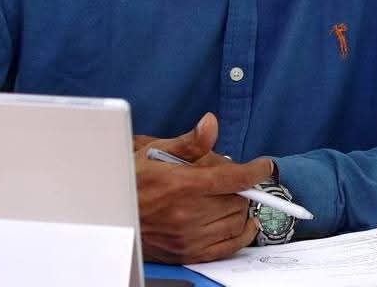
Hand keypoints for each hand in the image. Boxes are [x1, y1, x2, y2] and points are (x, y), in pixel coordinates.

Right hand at [134, 112, 273, 263]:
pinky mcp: (189, 252)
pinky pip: (228, 246)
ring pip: (236, 221)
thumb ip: (189, 142)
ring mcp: (190, 236)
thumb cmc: (132, 180)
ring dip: (241, 207)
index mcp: (182, 184)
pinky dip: (242, 234)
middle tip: (229, 176)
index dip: (255, 170)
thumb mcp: (155, 152)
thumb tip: (210, 124)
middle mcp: (188, 213)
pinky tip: (244, 223)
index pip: (233, 178)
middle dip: (240, 185)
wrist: (112, 215)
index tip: (264, 165)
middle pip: (237, 198)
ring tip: (231, 195)